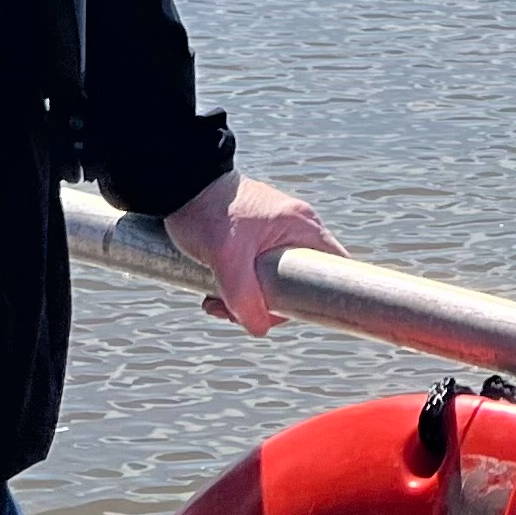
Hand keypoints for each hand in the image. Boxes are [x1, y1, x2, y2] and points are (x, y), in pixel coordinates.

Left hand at [163, 170, 343, 336]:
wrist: (182, 186)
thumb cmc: (209, 211)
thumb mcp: (227, 259)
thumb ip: (244, 297)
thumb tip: (260, 329)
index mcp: (302, 226)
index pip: (334, 266)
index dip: (322, 296)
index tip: (291, 313)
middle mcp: (294, 229)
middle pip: (298, 282)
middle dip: (267, 305)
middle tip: (236, 312)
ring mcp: (274, 233)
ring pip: (273, 282)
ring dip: (245, 301)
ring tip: (215, 304)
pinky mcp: (255, 239)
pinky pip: (256, 274)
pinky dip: (237, 289)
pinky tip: (212, 294)